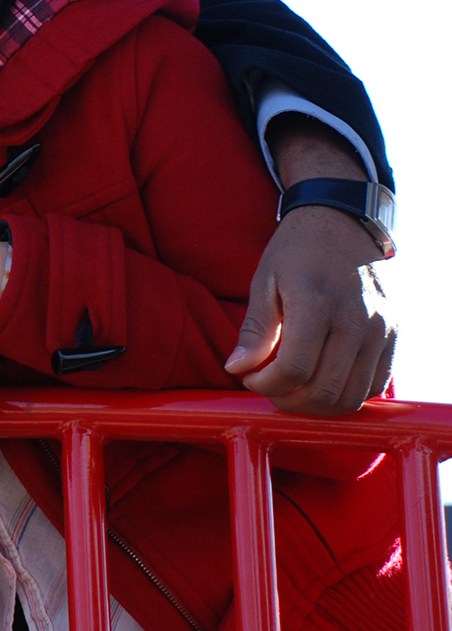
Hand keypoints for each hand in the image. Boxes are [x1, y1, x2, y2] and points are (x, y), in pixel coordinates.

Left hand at [227, 206, 394, 413]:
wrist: (342, 225)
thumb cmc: (296, 252)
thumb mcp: (264, 282)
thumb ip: (255, 329)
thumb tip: (236, 368)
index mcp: (316, 302)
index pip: (295, 369)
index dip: (265, 385)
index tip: (249, 378)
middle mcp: (356, 319)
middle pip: (324, 390)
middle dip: (287, 401)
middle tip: (267, 388)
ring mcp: (381, 329)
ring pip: (351, 396)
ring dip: (316, 405)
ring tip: (292, 389)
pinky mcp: (393, 335)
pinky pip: (374, 385)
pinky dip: (345, 394)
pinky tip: (320, 380)